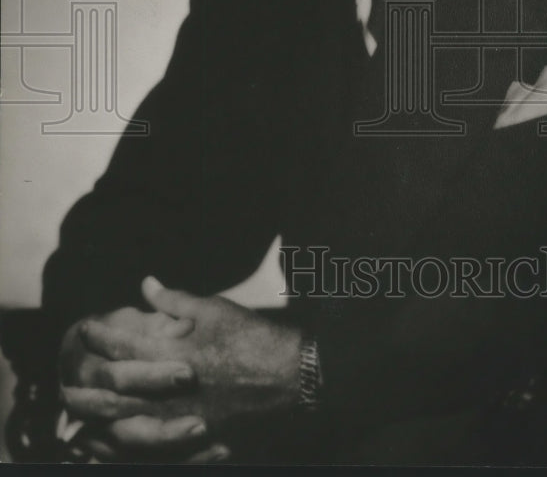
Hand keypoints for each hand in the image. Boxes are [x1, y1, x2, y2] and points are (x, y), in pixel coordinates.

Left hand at [64, 277, 302, 456]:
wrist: (290, 374)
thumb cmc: (253, 336)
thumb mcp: (214, 309)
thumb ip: (175, 299)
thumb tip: (146, 284)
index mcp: (176, 352)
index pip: (126, 343)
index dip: (101, 335)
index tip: (84, 328)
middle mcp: (172, 388)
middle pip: (116, 391)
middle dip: (88, 386)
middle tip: (66, 381)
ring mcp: (182, 418)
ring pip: (126, 427)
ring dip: (98, 423)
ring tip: (78, 420)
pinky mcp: (196, 440)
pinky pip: (153, 452)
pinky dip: (129, 452)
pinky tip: (114, 449)